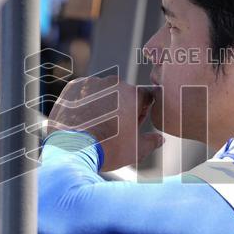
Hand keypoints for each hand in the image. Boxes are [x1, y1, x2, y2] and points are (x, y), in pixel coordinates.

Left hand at [47, 74, 162, 171]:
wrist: (72, 150)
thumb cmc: (108, 149)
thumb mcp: (136, 150)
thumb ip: (152, 141)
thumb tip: (160, 139)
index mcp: (133, 94)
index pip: (145, 97)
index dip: (141, 112)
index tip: (133, 125)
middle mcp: (113, 83)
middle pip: (123, 93)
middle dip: (122, 107)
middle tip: (114, 128)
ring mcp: (92, 83)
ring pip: (102, 92)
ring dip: (102, 104)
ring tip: (95, 125)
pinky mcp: (73, 87)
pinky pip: (84, 93)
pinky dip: (85, 103)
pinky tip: (83, 120)